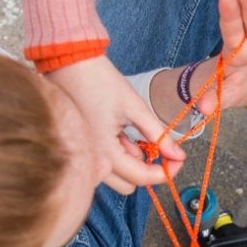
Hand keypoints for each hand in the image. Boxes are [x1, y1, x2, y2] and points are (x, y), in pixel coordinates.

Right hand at [46, 56, 185, 193]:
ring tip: (130, 132)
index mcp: (104, 151)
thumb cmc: (100, 80)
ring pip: (117, 176)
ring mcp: (83, 156)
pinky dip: (117, 154)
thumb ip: (158, 135)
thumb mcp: (135, 108)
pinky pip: (105, 164)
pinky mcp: (81, 149)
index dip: (166, 171)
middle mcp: (90, 160)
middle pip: (129, 184)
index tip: (179, 160)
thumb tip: (179, 155)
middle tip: (159, 147)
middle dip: (147, 169)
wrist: (67, 61)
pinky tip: (117, 132)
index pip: (142, 177)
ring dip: (131, 161)